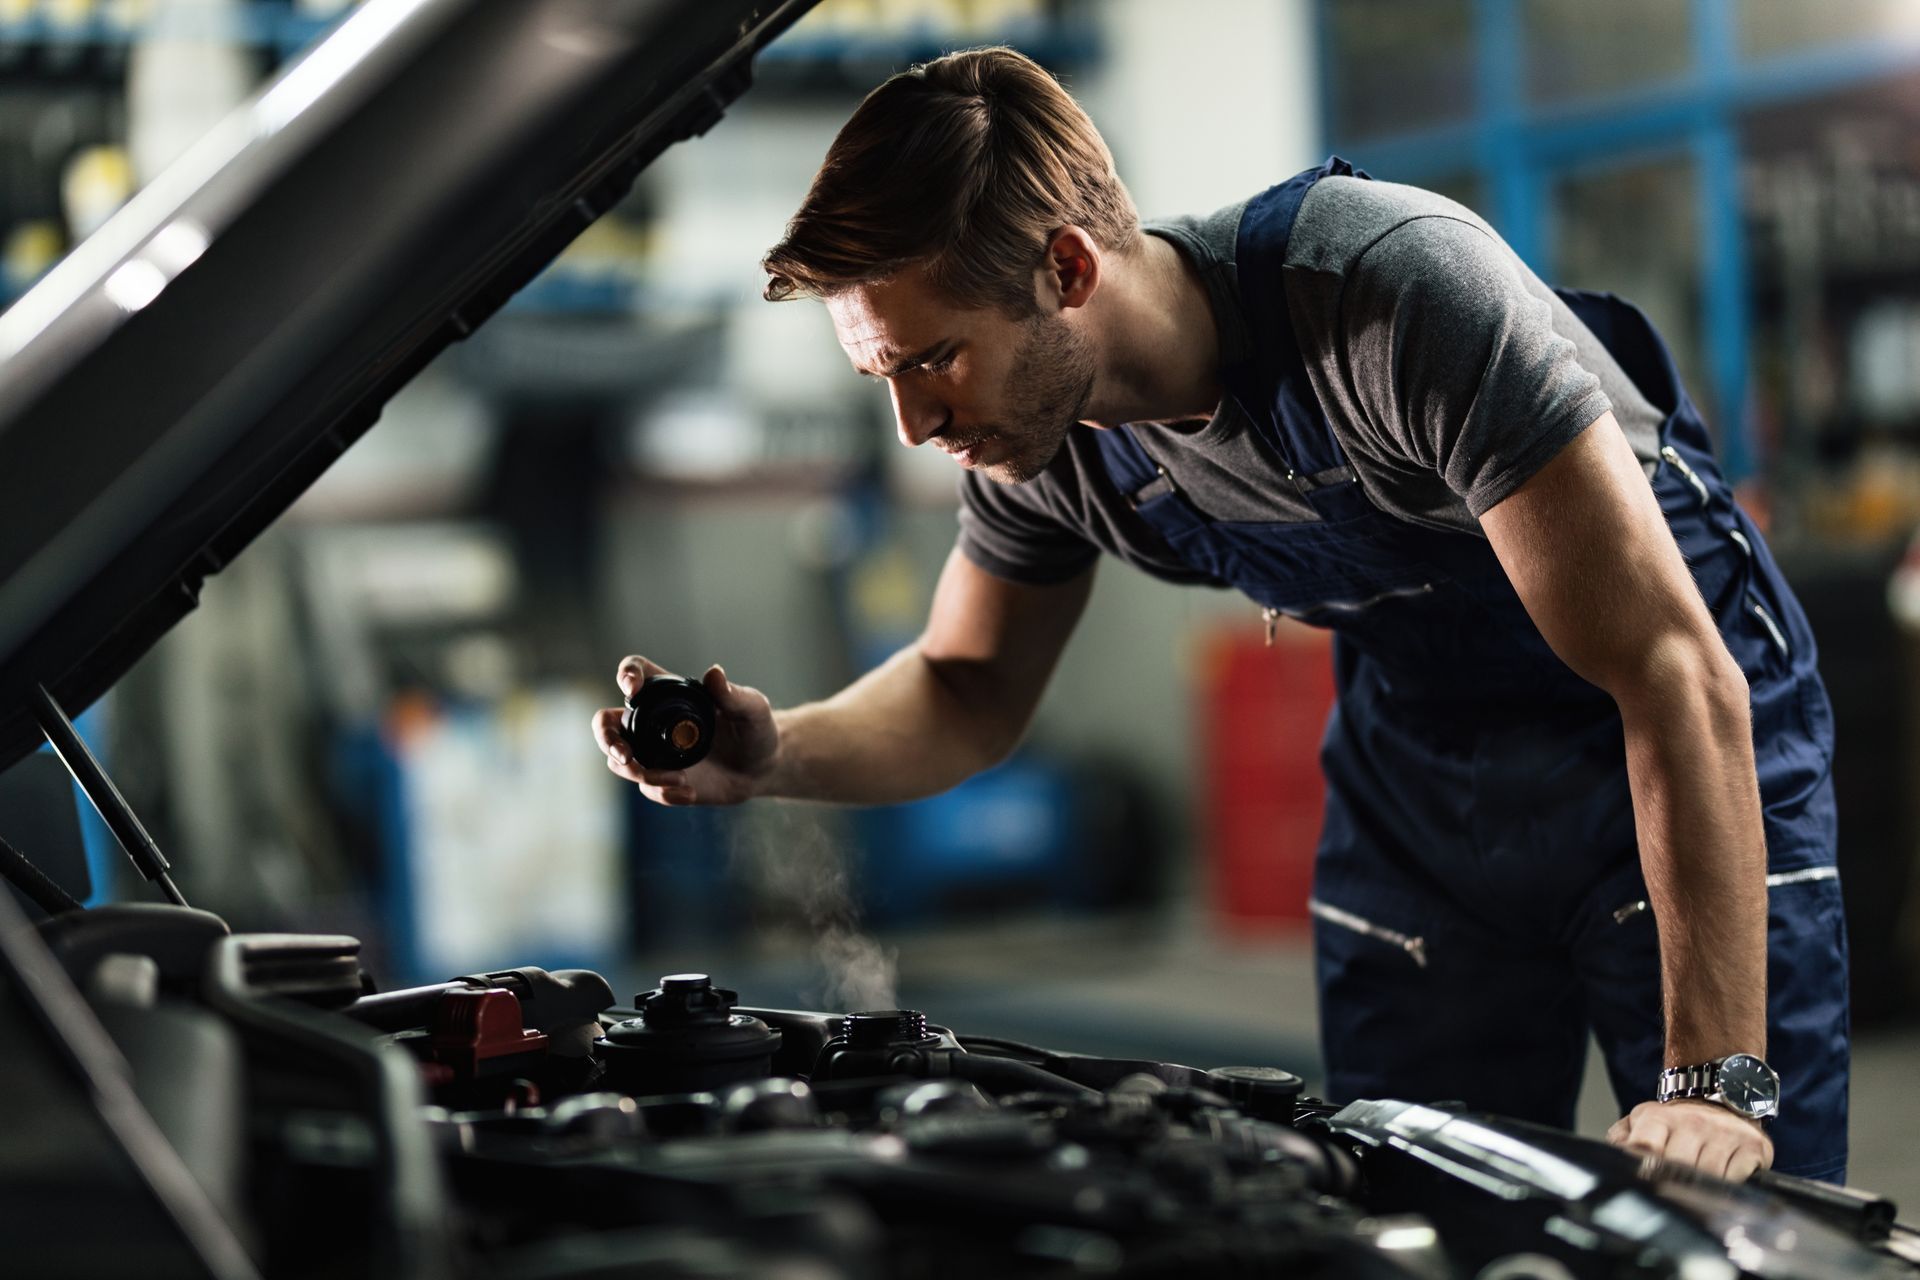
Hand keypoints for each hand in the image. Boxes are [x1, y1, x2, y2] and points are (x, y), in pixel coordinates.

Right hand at [591, 656, 777, 805]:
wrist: (763, 768)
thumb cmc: (757, 730)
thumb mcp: (753, 710)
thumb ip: (734, 695)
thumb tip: (714, 674)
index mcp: (671, 694)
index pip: (636, 672)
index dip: (626, 675)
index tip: (632, 690)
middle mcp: (654, 722)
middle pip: (606, 722)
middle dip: (606, 738)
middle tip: (625, 755)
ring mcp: (654, 752)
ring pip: (618, 760)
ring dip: (638, 772)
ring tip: (677, 780)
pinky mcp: (663, 780)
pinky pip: (647, 788)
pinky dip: (663, 793)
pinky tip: (689, 794)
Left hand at [1607, 1098, 1772, 1180]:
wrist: (1722, 1098)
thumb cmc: (1678, 1122)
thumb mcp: (1644, 1121)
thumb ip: (1622, 1137)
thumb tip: (1615, 1156)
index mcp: (1658, 1118)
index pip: (1645, 1145)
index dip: (1644, 1165)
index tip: (1647, 1176)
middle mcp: (1692, 1123)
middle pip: (1678, 1166)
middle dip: (1674, 1180)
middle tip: (1674, 1184)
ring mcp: (1723, 1134)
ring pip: (1708, 1175)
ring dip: (1701, 1186)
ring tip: (1697, 1181)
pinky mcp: (1752, 1146)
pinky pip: (1736, 1178)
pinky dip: (1728, 1185)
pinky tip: (1723, 1180)